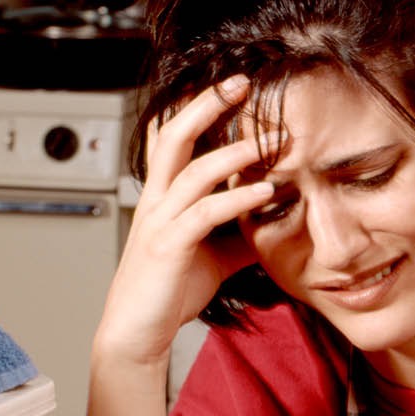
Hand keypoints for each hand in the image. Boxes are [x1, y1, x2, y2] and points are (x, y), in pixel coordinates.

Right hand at [85, 76, 276, 415]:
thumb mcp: (213, 256)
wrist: (137, 333)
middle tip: (240, 82)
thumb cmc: (169, 293)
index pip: (170, 138)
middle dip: (206, 105)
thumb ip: (239, 233)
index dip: (196, 107)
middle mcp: (155, 201)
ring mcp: (159, 221)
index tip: (232, 86)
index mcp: (161, 197)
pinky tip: (266, 193)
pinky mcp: (169, 247)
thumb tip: (278, 222)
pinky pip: (205, 213)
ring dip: (232, 152)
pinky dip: (237, 199)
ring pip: (191, 170)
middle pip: (172, 136)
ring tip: (267, 141)